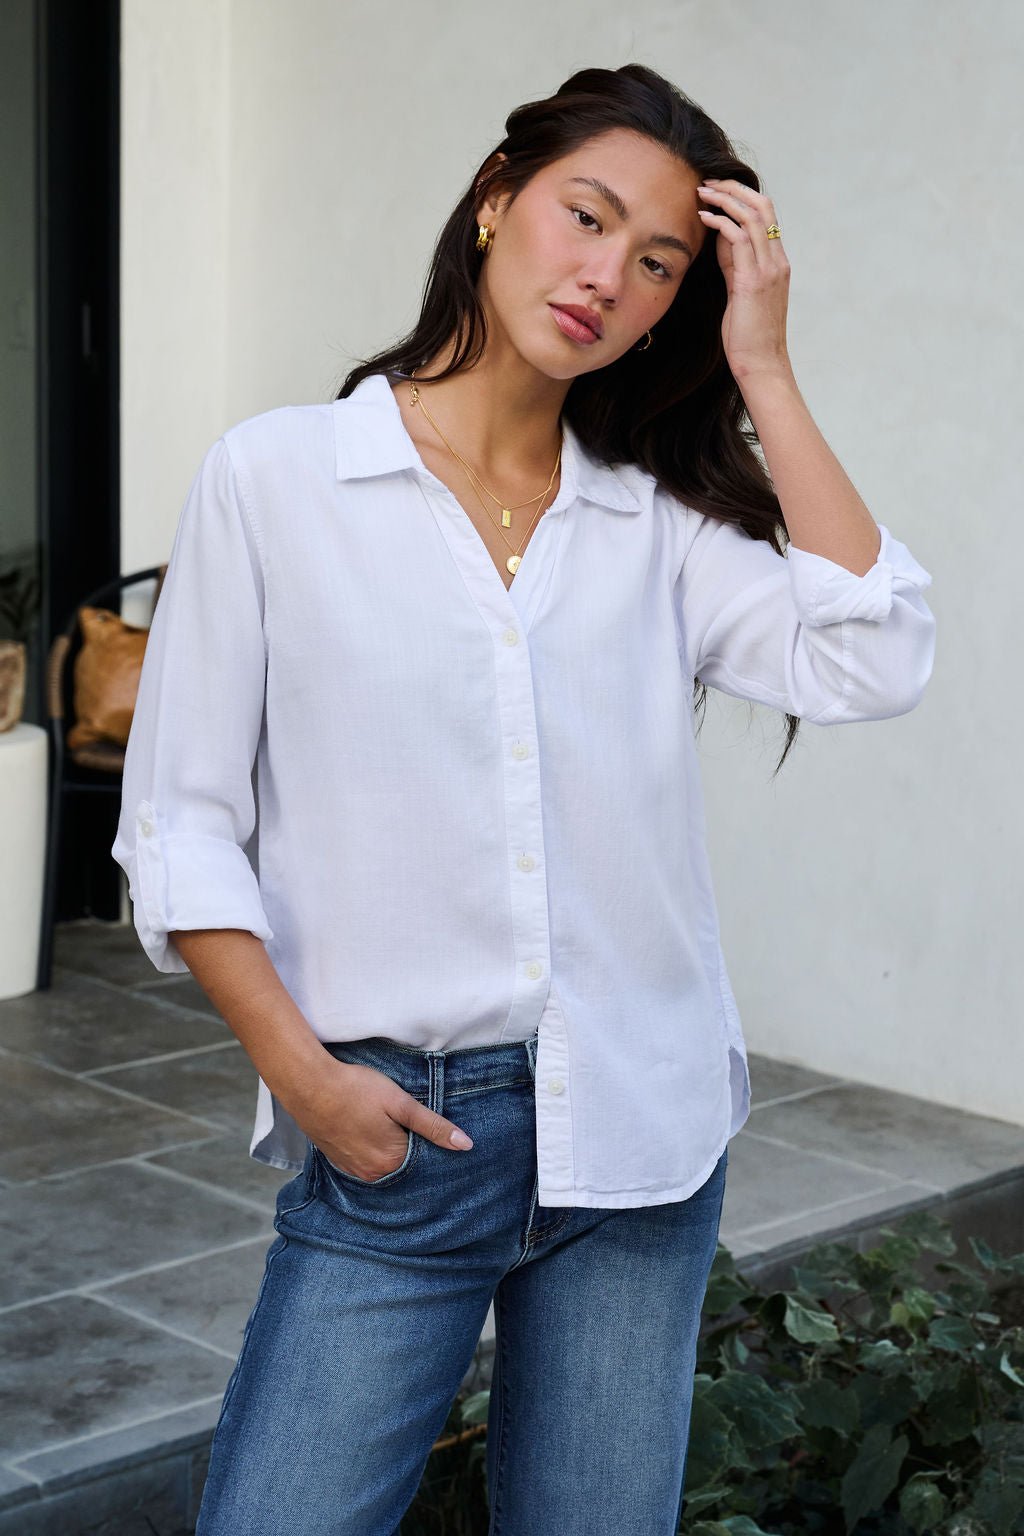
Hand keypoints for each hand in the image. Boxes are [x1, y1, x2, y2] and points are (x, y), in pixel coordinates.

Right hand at [298, 1057, 473, 1181]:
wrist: (309, 1085)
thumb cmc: (356, 1089)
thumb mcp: (401, 1103)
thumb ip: (433, 1126)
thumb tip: (466, 1145)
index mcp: (392, 1163)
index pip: (425, 1161)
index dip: (430, 1142)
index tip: (428, 1125)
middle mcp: (373, 1174)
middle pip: (404, 1164)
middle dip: (411, 1146)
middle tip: (406, 1121)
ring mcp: (353, 1169)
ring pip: (383, 1163)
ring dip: (390, 1148)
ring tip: (387, 1123)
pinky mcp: (338, 1160)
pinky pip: (364, 1161)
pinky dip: (371, 1149)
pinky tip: (370, 1129)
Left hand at [696, 178, 791, 382]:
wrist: (761, 365)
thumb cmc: (748, 337)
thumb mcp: (740, 294)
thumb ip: (735, 265)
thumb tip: (722, 240)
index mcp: (777, 263)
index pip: (766, 215)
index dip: (742, 197)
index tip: (718, 190)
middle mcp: (777, 261)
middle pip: (762, 206)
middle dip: (734, 189)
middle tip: (708, 181)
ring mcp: (768, 269)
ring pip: (751, 216)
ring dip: (724, 199)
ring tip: (702, 192)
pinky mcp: (753, 280)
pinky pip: (739, 238)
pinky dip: (720, 222)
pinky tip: (703, 218)